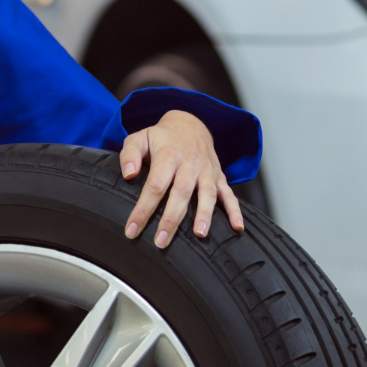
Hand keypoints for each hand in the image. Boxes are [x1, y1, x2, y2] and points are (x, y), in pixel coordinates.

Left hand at [120, 109, 243, 247]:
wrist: (190, 124)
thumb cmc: (161, 138)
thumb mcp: (139, 138)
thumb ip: (130, 154)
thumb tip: (129, 175)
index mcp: (168, 155)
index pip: (155, 185)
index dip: (143, 209)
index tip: (132, 230)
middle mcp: (190, 163)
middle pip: (181, 193)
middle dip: (171, 219)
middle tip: (162, 241)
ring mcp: (207, 171)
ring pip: (207, 194)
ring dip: (204, 214)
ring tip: (199, 234)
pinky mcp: (219, 176)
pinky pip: (229, 194)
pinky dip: (235, 210)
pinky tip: (237, 227)